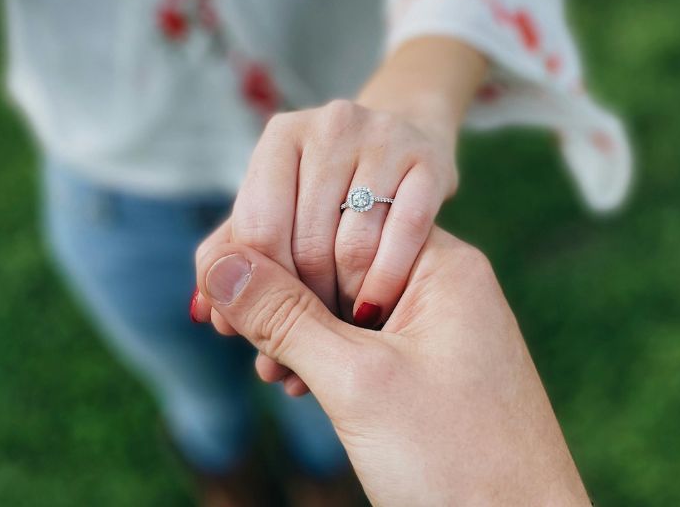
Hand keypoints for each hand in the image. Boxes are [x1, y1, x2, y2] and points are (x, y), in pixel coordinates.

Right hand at [193, 225, 590, 505]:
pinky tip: (294, 386)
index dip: (272, 250)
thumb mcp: (359, 383)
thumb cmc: (459, 460)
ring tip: (270, 373)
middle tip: (230, 336)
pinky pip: (359, 343)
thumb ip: (285, 317)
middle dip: (279, 298)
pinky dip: (321, 360)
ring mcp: (436, 328)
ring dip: (294, 334)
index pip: (337, 219)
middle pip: (335, 261)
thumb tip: (220, 264)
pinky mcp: (426, 369)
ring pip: (341, 306)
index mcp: (440, 263)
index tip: (220, 291)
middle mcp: (442, 284)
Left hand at [230, 98, 457, 327]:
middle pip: (306, 242)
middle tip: (307, 342)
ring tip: (340, 329)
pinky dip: (386, 283)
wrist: (411, 140)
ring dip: (346, 301)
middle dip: (304, 304)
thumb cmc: (332, 190)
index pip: (257, 229)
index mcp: (282, 135)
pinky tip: (376, 310)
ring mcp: (384, 137)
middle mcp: (331, 124)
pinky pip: (405, 235)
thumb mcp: (283, 209)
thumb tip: (208, 314)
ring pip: (355, 245)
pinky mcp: (430, 159)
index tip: (266, 330)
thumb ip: (239, 257)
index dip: (261, 290)